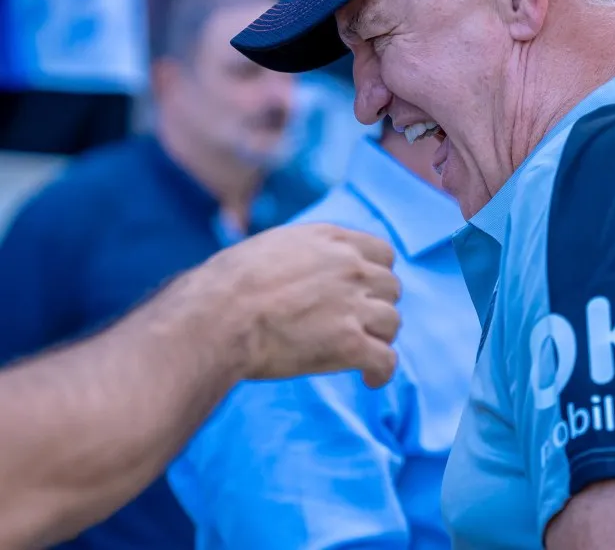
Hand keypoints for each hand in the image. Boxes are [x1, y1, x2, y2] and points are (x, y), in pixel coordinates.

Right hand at [215, 224, 400, 387]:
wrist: (216, 315)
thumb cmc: (226, 285)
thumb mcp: (271, 247)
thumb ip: (301, 254)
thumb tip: (298, 267)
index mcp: (333, 240)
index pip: (383, 253)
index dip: (376, 274)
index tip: (365, 291)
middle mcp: (351, 266)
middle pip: (391, 287)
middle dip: (377, 306)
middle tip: (358, 324)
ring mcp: (353, 304)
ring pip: (392, 322)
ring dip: (380, 337)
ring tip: (362, 351)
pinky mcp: (349, 343)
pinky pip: (386, 360)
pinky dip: (381, 372)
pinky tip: (369, 380)